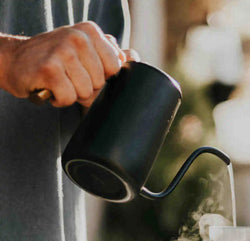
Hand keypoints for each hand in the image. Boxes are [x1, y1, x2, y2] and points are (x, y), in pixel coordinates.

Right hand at [0, 21, 134, 106]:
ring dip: (72, 94)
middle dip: (87, 88)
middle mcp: (78, 38)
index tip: (86, 72)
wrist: (15, 60)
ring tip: (60, 82)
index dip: (103, 78)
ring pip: (85, 92)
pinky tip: (51, 89)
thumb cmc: (55, 60)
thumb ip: (110, 54)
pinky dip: (60, 100)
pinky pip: (68, 98)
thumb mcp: (84, 51)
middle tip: (69, 78)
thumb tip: (134, 57)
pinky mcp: (49, 69)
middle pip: (101, 83)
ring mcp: (63, 52)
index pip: (116, 67)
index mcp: (91, 32)